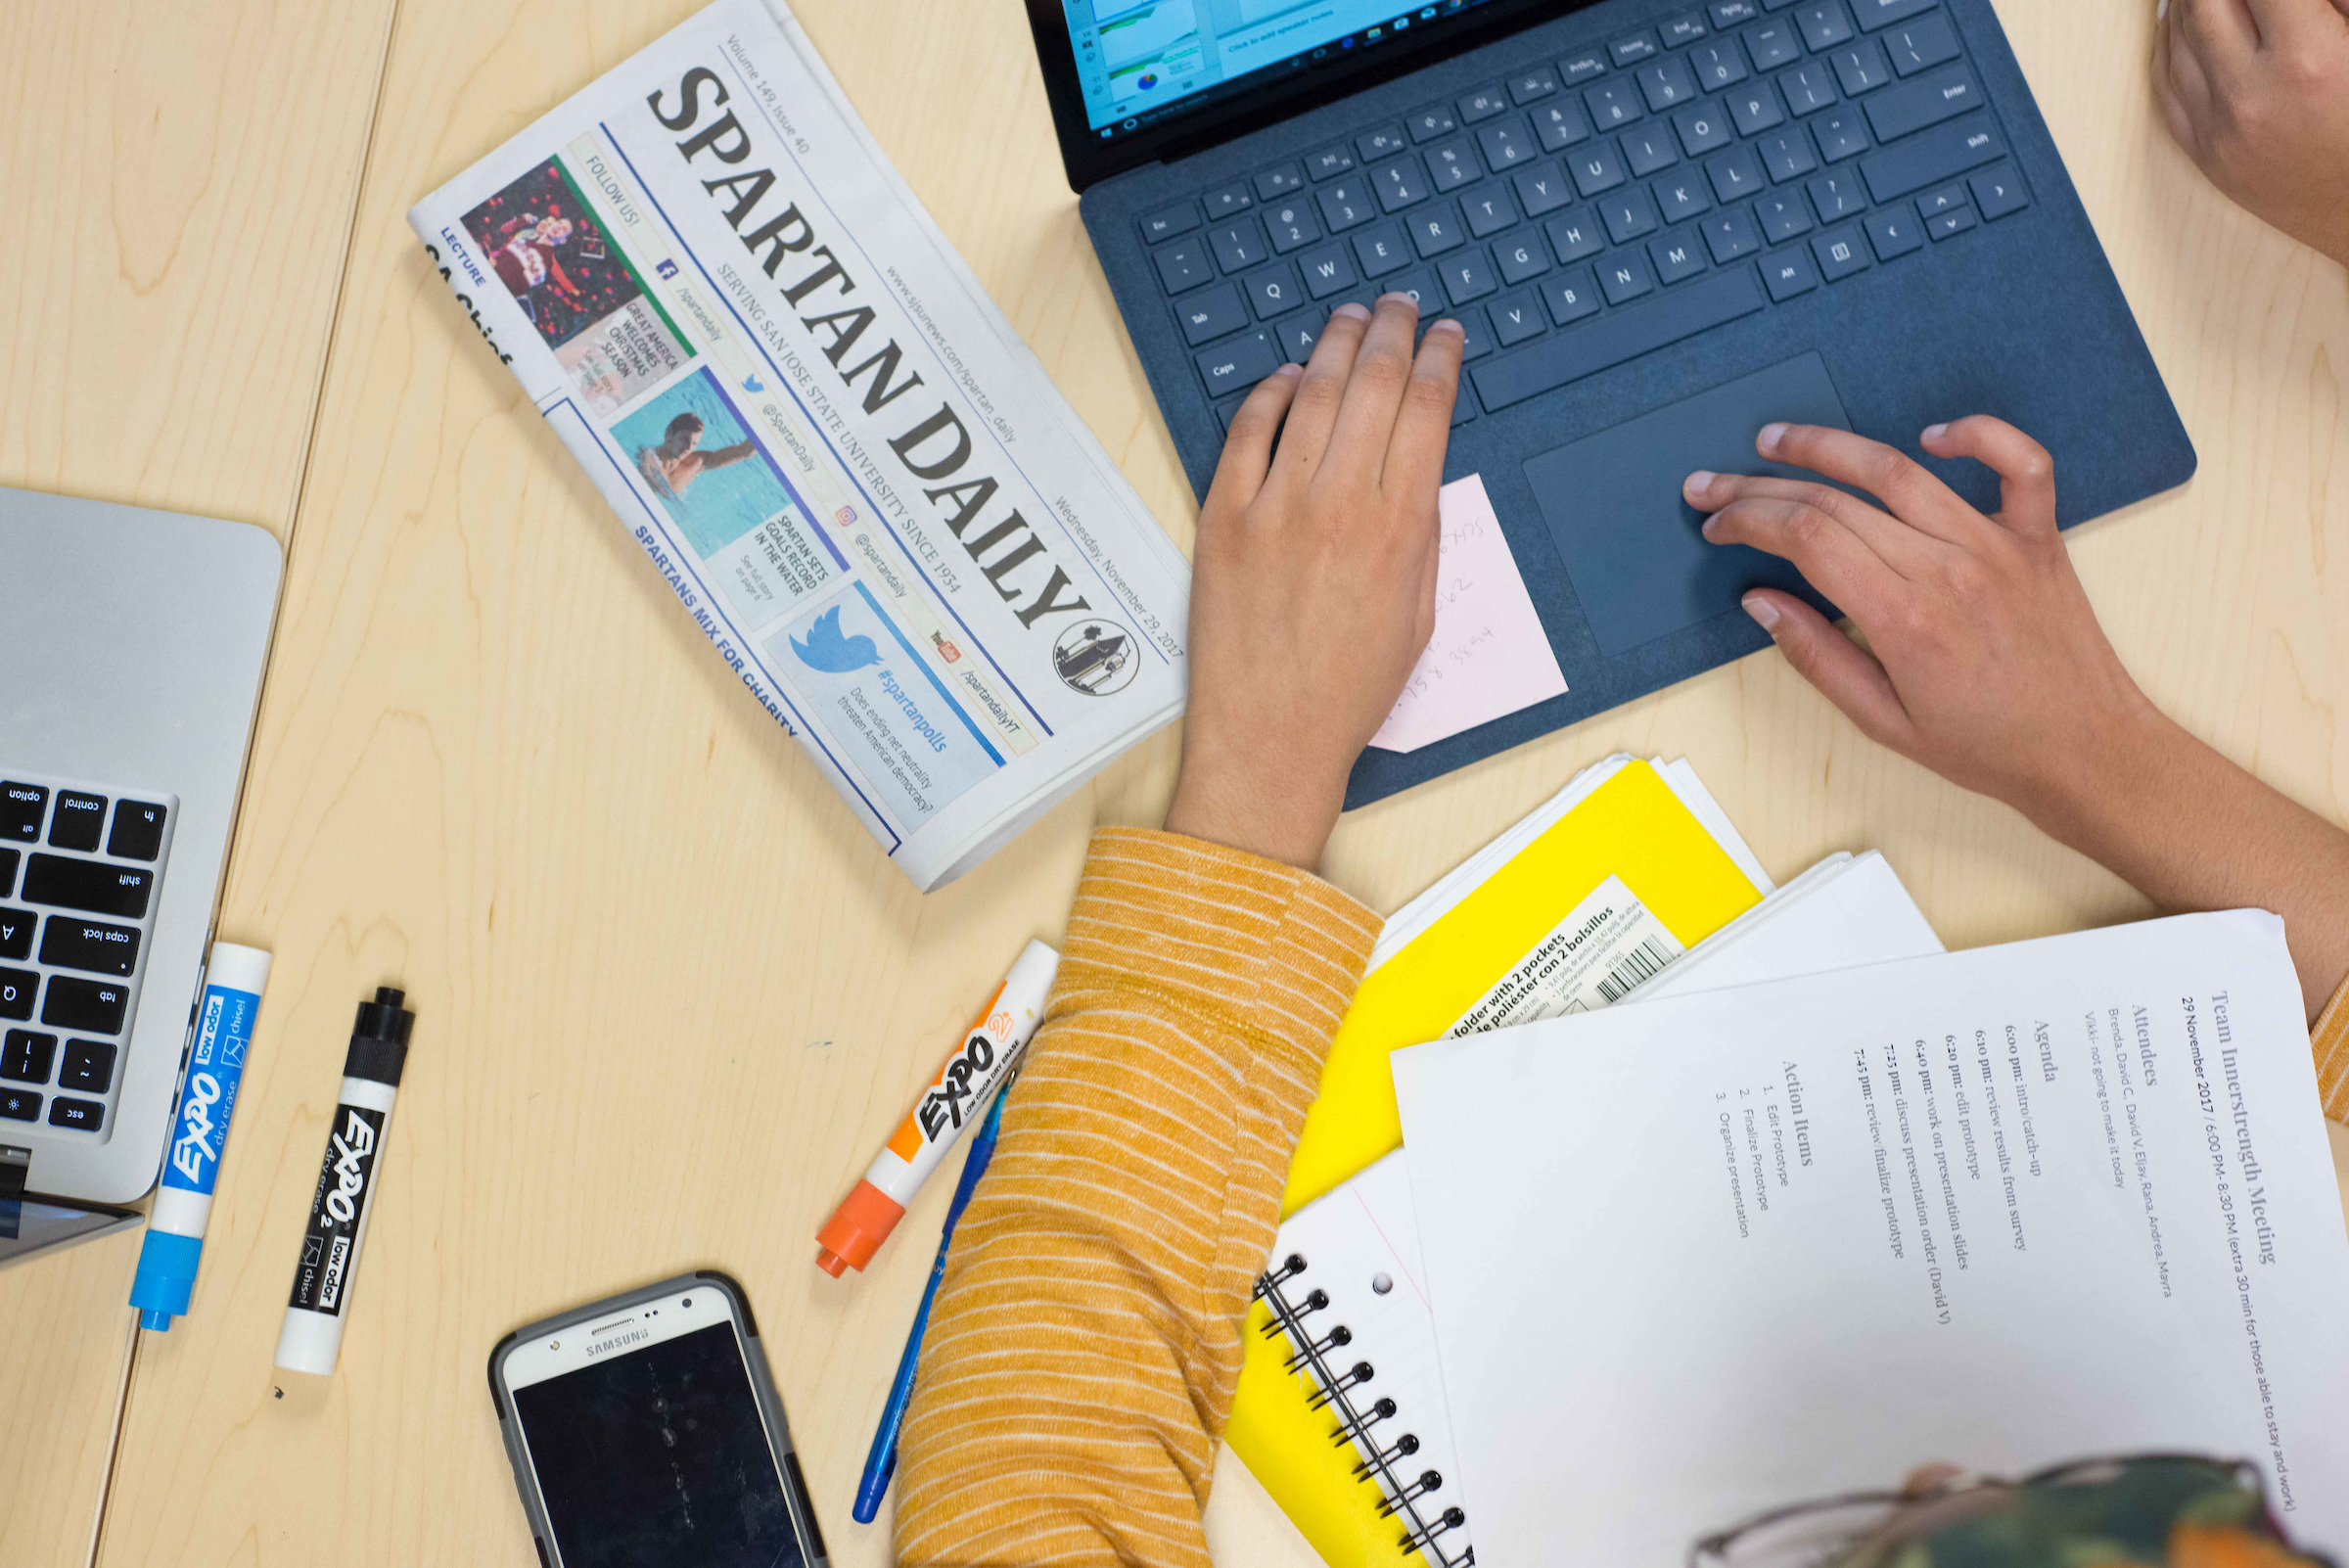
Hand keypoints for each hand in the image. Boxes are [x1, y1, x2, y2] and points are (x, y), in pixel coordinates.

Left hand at [1164, 296, 1463, 869]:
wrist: (1271, 740)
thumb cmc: (1348, 690)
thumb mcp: (1418, 612)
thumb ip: (1422, 531)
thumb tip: (1417, 464)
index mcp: (1401, 528)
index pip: (1426, 409)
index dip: (1438, 358)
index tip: (1444, 334)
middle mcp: (1341, 504)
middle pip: (1372, 384)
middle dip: (1392, 331)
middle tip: (1398, 305)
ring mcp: (1275, 507)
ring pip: (1310, 394)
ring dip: (1334, 345)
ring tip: (1350, 319)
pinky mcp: (1223, 519)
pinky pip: (1245, 432)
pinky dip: (1268, 393)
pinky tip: (1286, 376)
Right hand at [1683, 418, 2159, 832]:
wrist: (2086, 751)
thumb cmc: (1989, 746)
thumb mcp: (1883, 723)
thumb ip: (1817, 658)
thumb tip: (1761, 603)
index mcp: (1903, 620)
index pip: (1805, 538)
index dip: (1749, 520)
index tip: (1718, 524)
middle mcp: (1948, 569)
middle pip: (1835, 501)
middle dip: (1761, 487)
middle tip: (1716, 484)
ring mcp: (1996, 545)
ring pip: (1899, 470)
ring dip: (1829, 446)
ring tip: (1780, 439)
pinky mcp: (2037, 537)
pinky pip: (2018, 463)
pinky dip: (1978, 434)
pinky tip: (1934, 434)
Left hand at [2155, 0, 2348, 268]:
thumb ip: (2335, 3)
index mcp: (2306, 63)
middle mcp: (2251, 99)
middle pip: (2205, 5)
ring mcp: (2221, 134)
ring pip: (2175, 43)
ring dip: (2188, 3)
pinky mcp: (2208, 159)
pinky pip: (2166, 89)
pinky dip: (2168, 46)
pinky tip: (2181, 23)